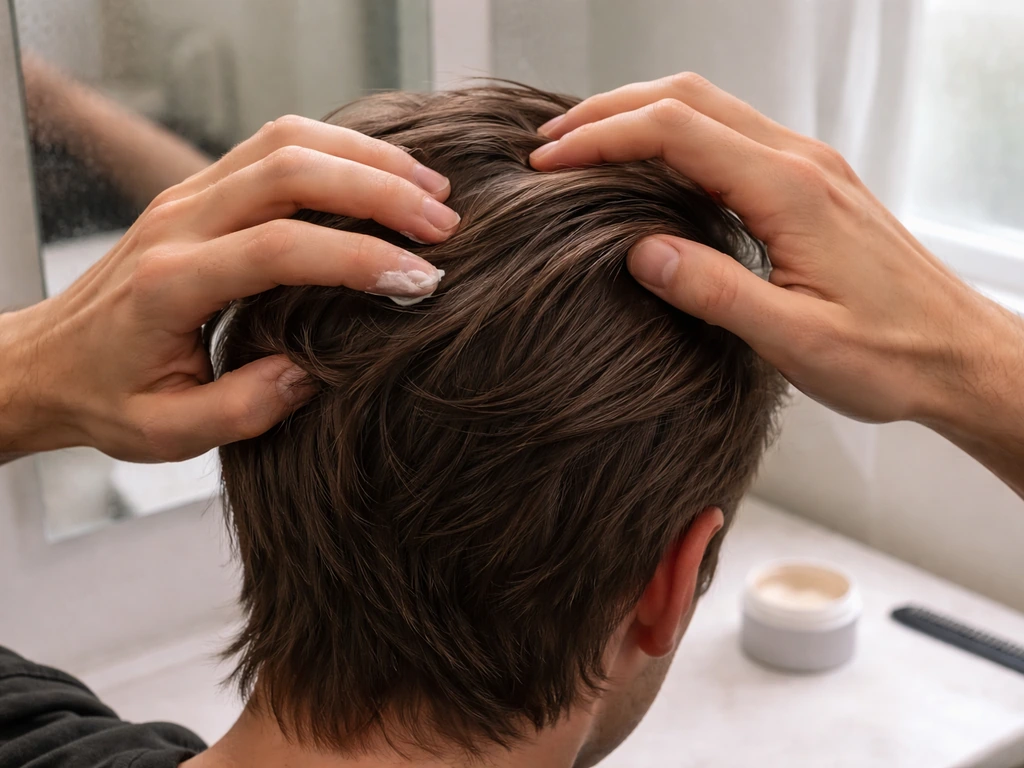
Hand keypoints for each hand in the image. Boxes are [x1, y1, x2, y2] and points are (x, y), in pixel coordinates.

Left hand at [0, 115, 457, 462]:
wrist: (46, 361)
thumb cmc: (107, 398)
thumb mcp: (169, 433)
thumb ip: (245, 408)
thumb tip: (316, 369)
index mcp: (172, 284)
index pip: (279, 249)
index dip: (357, 259)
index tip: (421, 281)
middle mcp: (178, 224)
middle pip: (290, 171)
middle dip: (380, 190)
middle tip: (445, 223)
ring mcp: (187, 196)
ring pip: (285, 141)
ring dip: (365, 158)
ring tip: (429, 188)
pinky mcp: (199, 190)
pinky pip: (273, 144)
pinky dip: (337, 149)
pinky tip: (378, 175)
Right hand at [531, 73, 1023, 497]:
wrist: (960, 357)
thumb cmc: (891, 356)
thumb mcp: (794, 340)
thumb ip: (713, 291)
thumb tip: (638, 251)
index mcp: (790, 191)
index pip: (675, 133)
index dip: (603, 140)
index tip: (550, 162)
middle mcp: (800, 163)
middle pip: (687, 97)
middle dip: (610, 110)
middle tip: (553, 140)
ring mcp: (808, 169)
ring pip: (710, 109)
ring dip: (641, 116)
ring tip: (586, 146)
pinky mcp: (812, 186)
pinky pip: (731, 136)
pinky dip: (676, 138)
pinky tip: (652, 169)